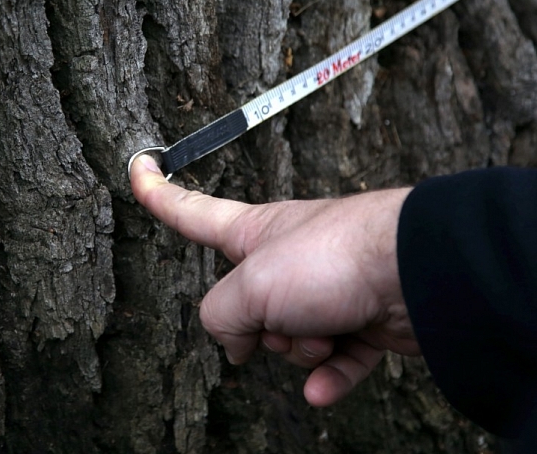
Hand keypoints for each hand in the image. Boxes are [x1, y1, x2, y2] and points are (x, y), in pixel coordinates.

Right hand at [130, 154, 419, 406]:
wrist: (417, 272)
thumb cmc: (335, 256)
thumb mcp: (252, 287)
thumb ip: (221, 317)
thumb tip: (236, 345)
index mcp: (252, 233)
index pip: (191, 212)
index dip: (159, 194)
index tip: (140, 169)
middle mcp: (287, 258)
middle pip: (245, 305)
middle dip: (258, 328)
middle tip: (282, 318)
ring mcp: (325, 288)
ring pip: (290, 338)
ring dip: (300, 349)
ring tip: (324, 333)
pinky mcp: (361, 319)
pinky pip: (334, 361)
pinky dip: (328, 376)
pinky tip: (324, 388)